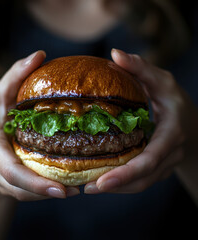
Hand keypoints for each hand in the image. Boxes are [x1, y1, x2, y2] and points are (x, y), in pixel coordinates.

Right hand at [0, 51, 79, 199]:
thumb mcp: (3, 89)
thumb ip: (17, 74)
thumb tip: (39, 55)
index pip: (13, 171)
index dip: (36, 183)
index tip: (62, 189)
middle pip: (20, 187)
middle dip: (46, 192)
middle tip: (75, 191)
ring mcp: (0, 177)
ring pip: (24, 193)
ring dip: (48, 193)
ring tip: (75, 189)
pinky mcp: (9, 181)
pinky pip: (27, 192)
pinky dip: (44, 190)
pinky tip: (63, 185)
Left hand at [85, 48, 197, 193]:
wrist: (192, 123)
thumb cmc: (175, 100)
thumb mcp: (162, 80)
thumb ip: (141, 68)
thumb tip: (115, 53)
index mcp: (171, 135)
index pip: (150, 159)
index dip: (127, 173)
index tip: (101, 181)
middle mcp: (168, 155)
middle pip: (142, 179)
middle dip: (115, 187)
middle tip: (86, 188)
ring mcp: (164, 165)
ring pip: (140, 184)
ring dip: (116, 189)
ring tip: (87, 187)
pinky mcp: (157, 168)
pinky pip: (139, 180)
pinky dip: (121, 183)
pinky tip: (101, 180)